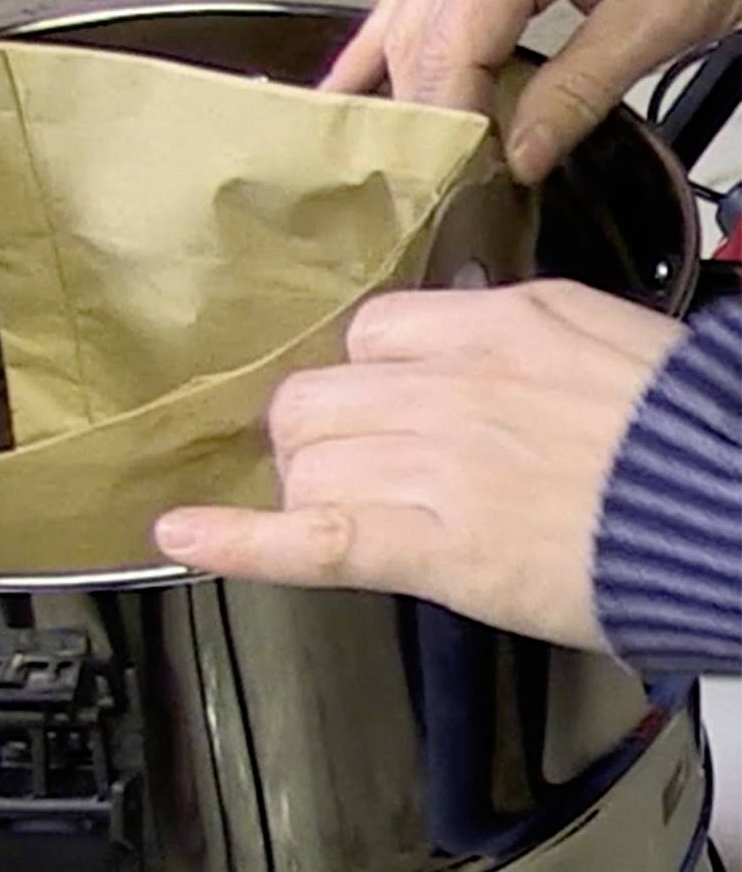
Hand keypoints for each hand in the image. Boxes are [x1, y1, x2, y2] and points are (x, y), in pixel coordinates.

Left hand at [152, 282, 685, 650]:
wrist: (740, 514)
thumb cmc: (686, 442)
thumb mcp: (599, 342)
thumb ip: (507, 331)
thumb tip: (446, 327)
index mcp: (497, 324)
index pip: (365, 334)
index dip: (358, 381)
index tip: (366, 407)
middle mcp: (452, 384)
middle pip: (316, 398)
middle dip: (320, 438)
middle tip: (354, 470)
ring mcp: (437, 465)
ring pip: (306, 463)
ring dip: (309, 492)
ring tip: (353, 514)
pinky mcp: (435, 547)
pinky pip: (311, 538)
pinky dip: (237, 540)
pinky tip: (185, 535)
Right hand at [322, 0, 741, 182]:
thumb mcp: (665, 17)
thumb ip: (579, 92)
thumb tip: (516, 158)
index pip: (454, 47)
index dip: (447, 120)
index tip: (452, 180)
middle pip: (420, 39)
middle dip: (424, 114)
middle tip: (434, 185)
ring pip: (408, 20)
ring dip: (406, 89)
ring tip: (403, 157)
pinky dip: (388, 46)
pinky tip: (349, 90)